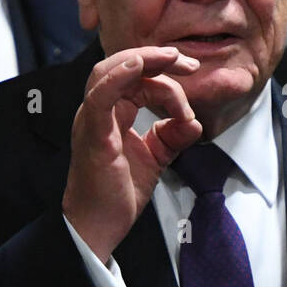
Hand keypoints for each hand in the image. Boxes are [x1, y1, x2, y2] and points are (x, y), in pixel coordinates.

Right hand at [62, 46, 202, 260]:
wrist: (100, 227)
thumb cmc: (117, 194)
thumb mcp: (155, 158)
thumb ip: (172, 137)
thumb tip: (194, 123)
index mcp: (110, 113)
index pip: (136, 79)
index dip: (165, 74)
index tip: (193, 81)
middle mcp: (97, 112)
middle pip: (121, 67)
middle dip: (157, 59)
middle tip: (188, 63)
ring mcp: (92, 122)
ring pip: (109, 73)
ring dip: (143, 61)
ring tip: (172, 59)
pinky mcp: (94, 136)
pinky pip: (100, 97)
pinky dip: (118, 77)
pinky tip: (137, 66)